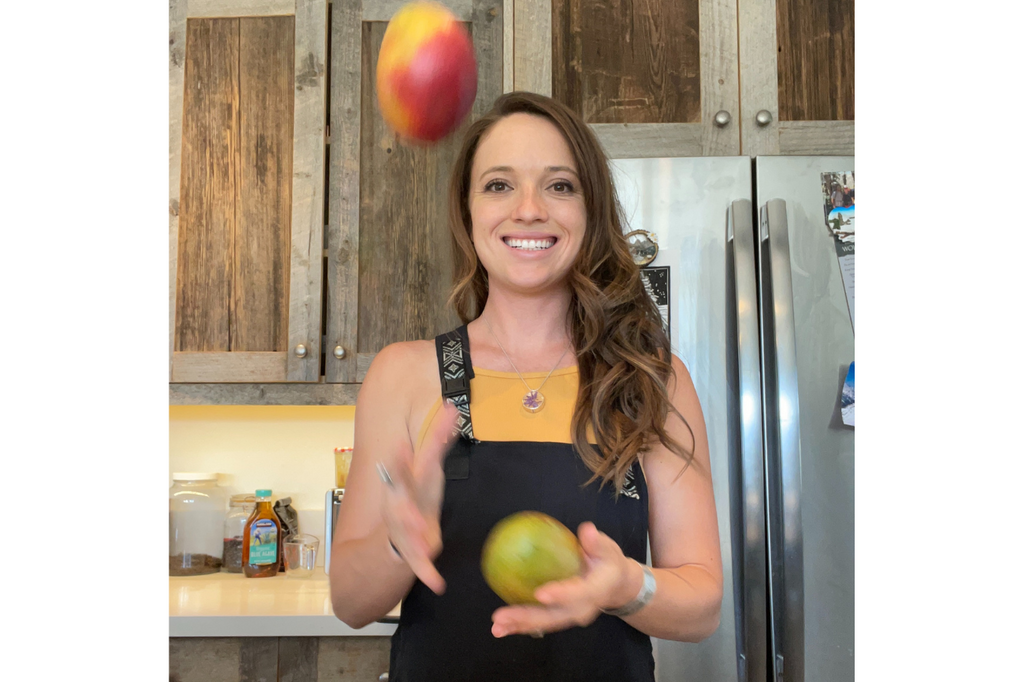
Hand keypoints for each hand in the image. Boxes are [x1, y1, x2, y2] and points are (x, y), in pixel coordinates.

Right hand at [379, 403, 459, 594]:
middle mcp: (401, 502)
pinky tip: (437, 583)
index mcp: (409, 482)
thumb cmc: (417, 499)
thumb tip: (452, 407)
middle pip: (399, 491)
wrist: (390, 544)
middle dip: (399, 481)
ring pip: (405, 528)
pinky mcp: (411, 553)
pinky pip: (419, 565)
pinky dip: (427, 574)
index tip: (411, 435)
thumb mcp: (428, 469)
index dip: (413, 449)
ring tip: (423, 533)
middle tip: (399, 466)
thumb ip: (439, 439)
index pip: (413, 461)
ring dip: (412, 529)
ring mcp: (402, 528)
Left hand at [490, 522, 643, 637]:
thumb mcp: (608, 549)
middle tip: (502, 617)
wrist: (615, 585)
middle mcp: (582, 609)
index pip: (579, 594)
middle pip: (554, 617)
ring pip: (544, 623)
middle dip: (528, 618)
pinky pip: (540, 622)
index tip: (541, 594)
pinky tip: (501, 626)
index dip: (561, 595)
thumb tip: (586, 530)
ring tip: (497, 627)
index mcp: (595, 590)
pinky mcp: (560, 617)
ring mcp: (570, 616)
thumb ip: (596, 542)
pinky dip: (521, 625)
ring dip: (519, 626)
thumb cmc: (608, 562)